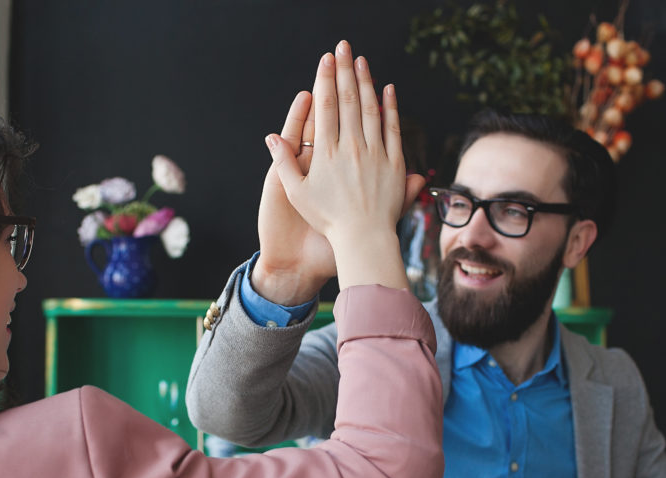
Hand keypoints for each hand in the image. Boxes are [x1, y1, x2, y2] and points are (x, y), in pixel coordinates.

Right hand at [265, 40, 426, 290]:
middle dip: (345, 71)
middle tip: (344, 48)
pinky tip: (388, 91)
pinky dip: (390, 107)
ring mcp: (375, 154)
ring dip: (366, 82)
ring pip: (371, 109)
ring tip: (363, 62)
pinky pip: (392, 129)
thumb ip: (284, 163)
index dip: (325, 80)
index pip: (325, 107)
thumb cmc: (327, 222)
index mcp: (327, 153)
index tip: (326, 60)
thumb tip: (272, 137)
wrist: (363, 240)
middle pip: (348, 101)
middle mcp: (352, 148)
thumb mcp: (297, 194)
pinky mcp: (394, 164)